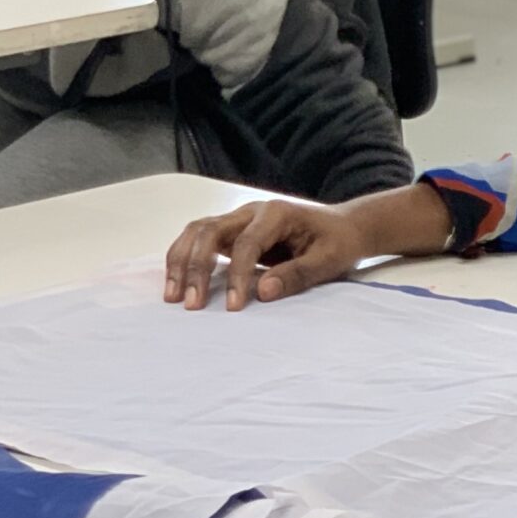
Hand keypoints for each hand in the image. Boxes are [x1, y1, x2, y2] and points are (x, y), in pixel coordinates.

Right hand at [165, 198, 376, 310]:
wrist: (343, 227)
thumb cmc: (338, 243)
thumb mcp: (328, 261)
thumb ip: (296, 274)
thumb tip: (261, 292)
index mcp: (277, 213)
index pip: (247, 243)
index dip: (237, 275)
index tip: (233, 306)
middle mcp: (252, 211)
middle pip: (211, 231)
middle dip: (197, 267)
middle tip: (191, 304)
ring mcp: (239, 219)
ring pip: (198, 231)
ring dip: (181, 261)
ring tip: (173, 296)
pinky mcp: (233, 232)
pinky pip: (200, 240)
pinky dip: (185, 258)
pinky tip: (177, 283)